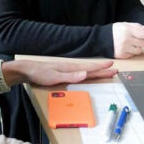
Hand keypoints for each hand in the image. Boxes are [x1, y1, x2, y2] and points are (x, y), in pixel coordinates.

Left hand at [2, 59, 116, 86]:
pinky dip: (87, 72)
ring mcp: (68, 69)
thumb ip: (70, 76)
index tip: (112, 66)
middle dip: (102, 70)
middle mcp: (71, 67)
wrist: (28, 70)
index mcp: (71, 68)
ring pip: (86, 70)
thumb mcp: (54, 77)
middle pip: (90, 69)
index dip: (101, 68)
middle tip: (115, 69)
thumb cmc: (40, 73)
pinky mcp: (64, 72)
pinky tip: (88, 73)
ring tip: (105, 70)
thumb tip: (85, 74)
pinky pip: (80, 72)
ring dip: (96, 71)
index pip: (89, 68)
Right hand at [112, 22, 143, 58]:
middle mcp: (126, 39)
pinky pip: (132, 55)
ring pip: (139, 50)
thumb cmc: (114, 31)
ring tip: (131, 44)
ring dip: (137, 47)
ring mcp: (124, 48)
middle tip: (138, 39)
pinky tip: (126, 48)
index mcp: (127, 30)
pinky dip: (131, 52)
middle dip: (142, 41)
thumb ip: (137, 26)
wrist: (101, 39)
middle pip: (143, 43)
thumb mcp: (125, 25)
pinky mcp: (122, 55)